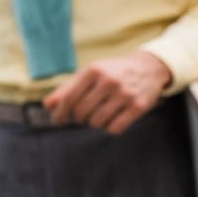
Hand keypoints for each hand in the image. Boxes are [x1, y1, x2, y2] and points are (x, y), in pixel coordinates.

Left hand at [42, 50, 171, 133]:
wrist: (149, 68)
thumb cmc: (114, 72)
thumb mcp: (91, 73)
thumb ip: (69, 88)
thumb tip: (48, 105)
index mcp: (94, 70)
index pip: (69, 98)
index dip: (60, 112)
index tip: (57, 121)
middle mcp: (109, 81)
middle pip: (82, 112)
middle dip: (80, 118)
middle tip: (84, 116)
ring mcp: (125, 94)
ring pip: (97, 122)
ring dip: (95, 123)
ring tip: (100, 116)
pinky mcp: (138, 107)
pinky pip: (115, 128)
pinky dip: (110, 128)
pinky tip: (112, 120)